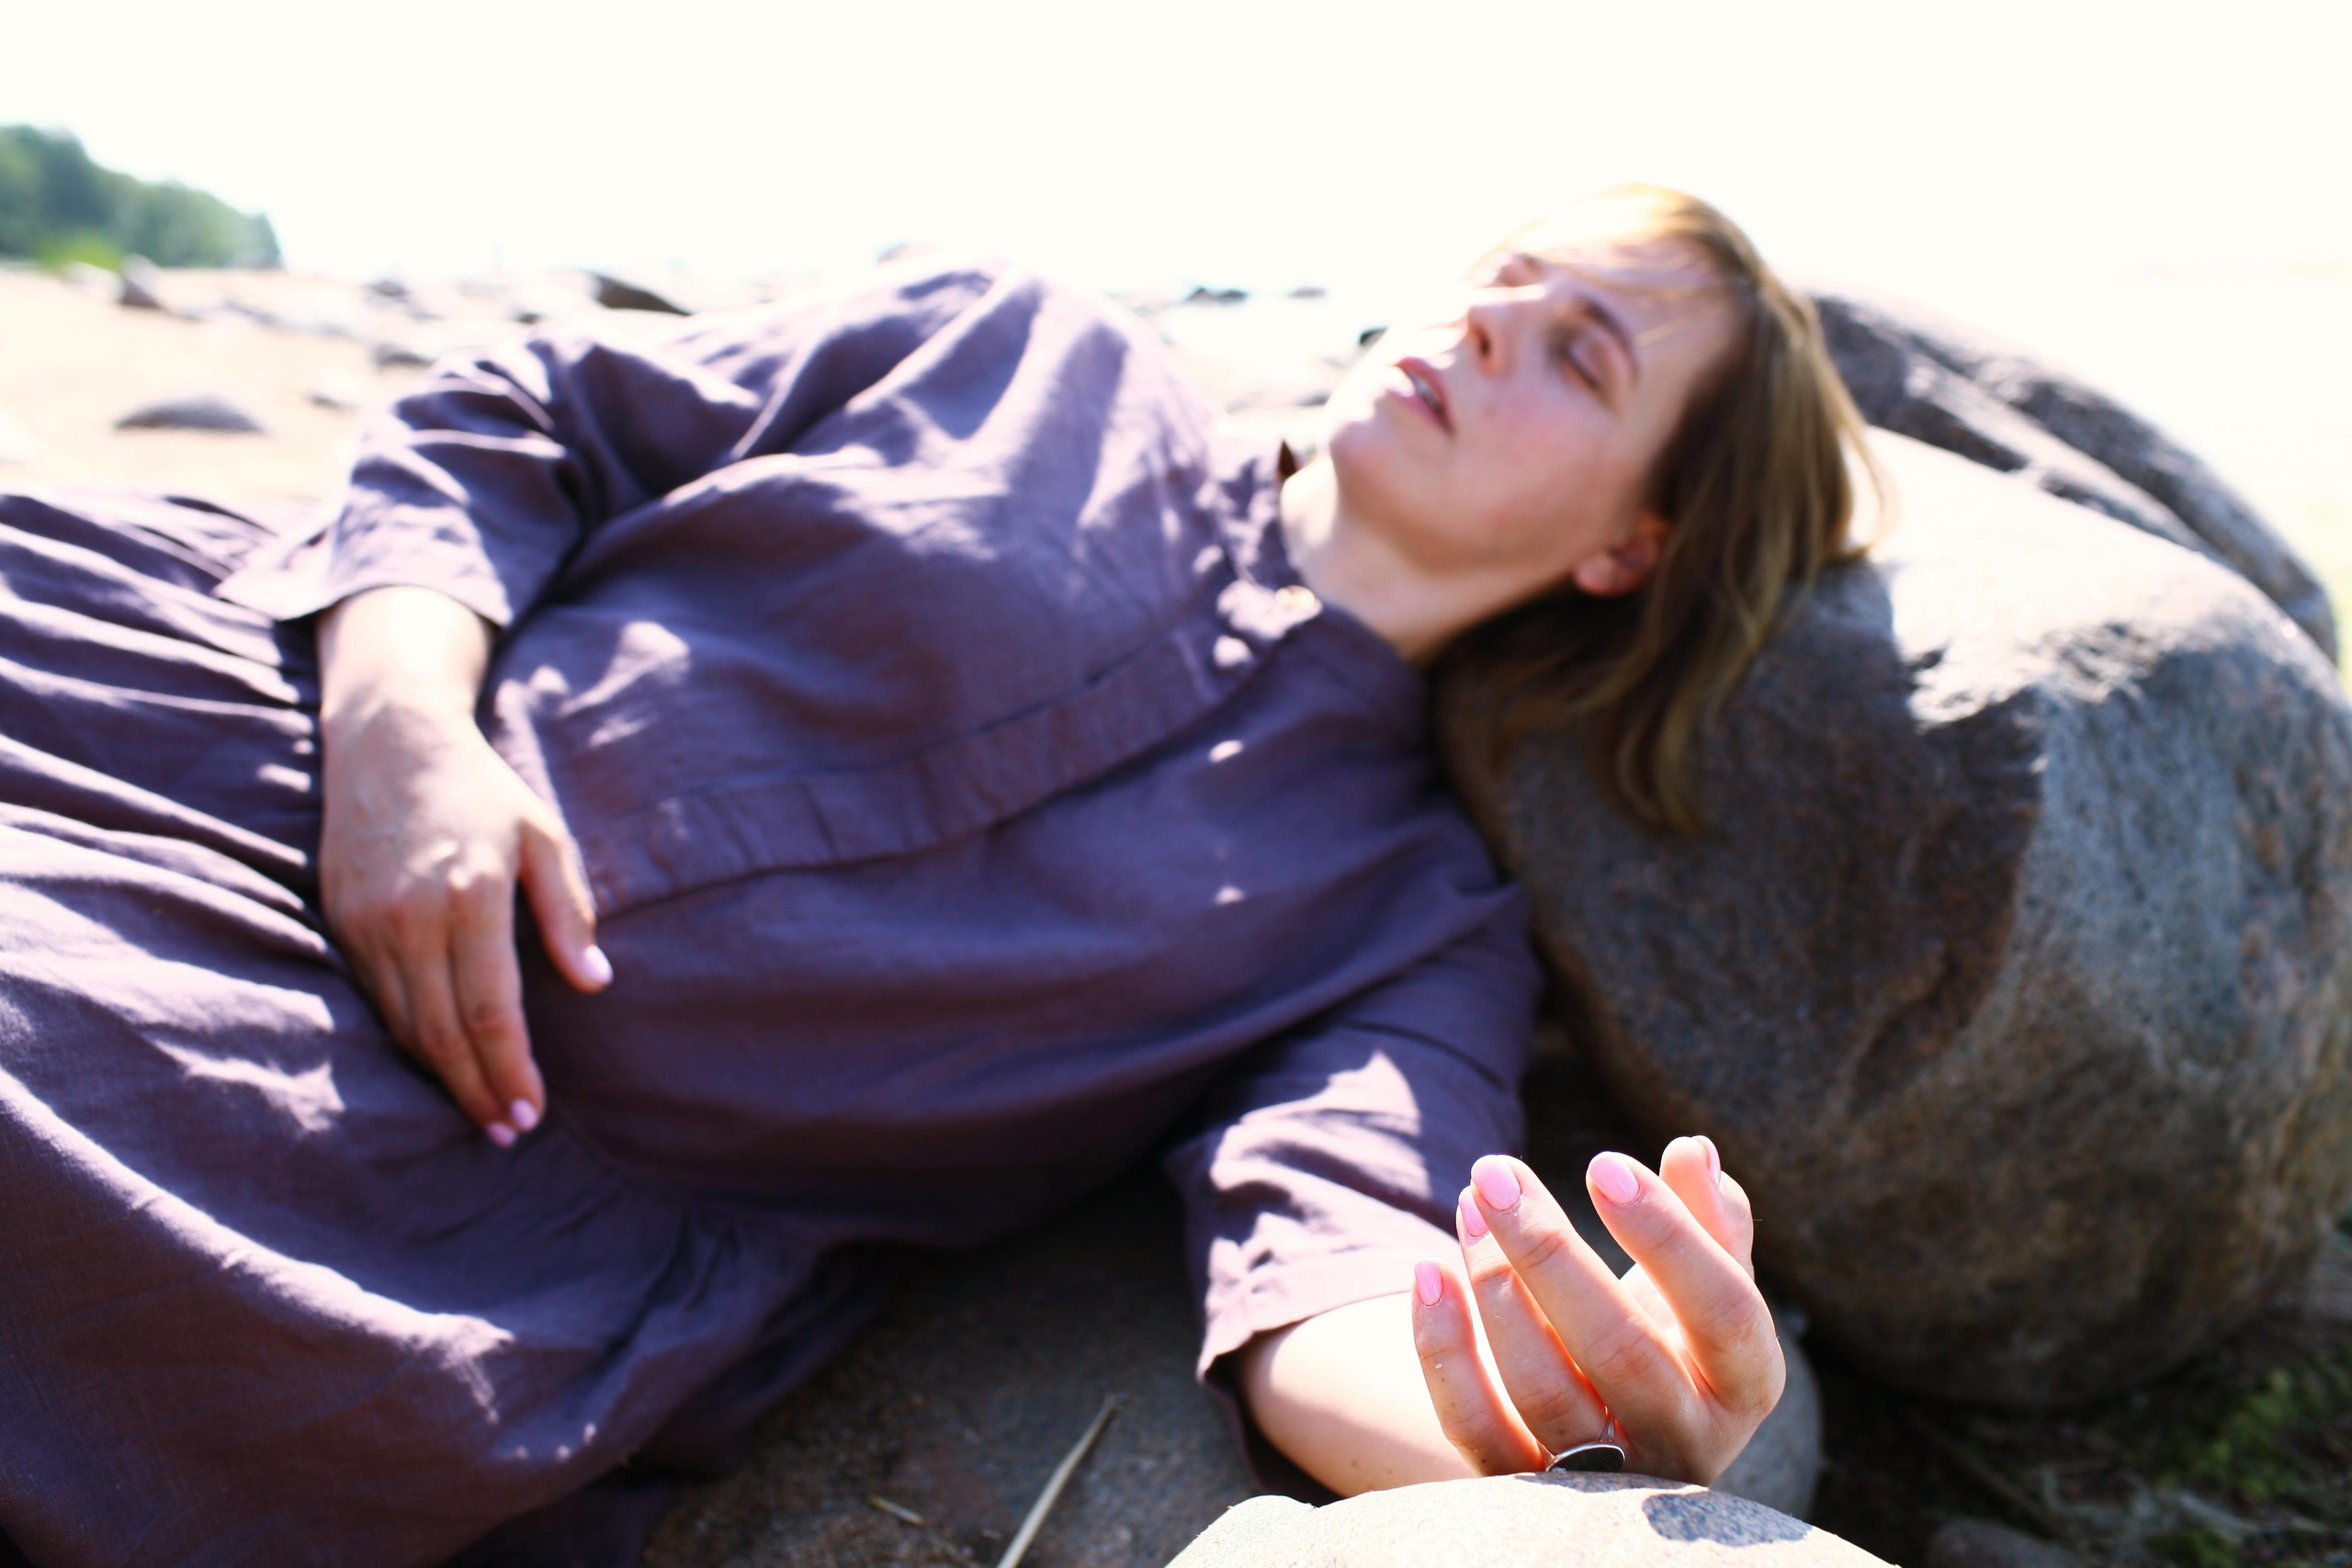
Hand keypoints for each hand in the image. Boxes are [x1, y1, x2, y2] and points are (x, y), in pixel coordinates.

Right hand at [319, 692, 609, 1144]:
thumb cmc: (482, 790)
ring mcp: (369, 922)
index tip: (532, 1112)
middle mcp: (411, 916)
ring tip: (480, 1112)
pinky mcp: (341, 922)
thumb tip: (595, 981)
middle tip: (508, 1133)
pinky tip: (438, 1063)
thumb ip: (569, 912)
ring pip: (404, 1024)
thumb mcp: (544, 837)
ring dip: (441, 1077)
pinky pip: (375, 1000)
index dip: (511, 1070)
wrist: (388, 742)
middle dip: (477, 1090)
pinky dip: (407, 1040)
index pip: (491, 1010)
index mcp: (471, 894)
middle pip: (444, 1032)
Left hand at [1411, 1137, 1782, 1483]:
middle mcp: (1683, 1443)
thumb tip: (1694, 1148)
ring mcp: (1604, 1480)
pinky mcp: (1524, 1488)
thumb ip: (1711, 1221)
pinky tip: (1427, 1273)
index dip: (1668, 1236)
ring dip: (1494, 1287)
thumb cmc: (1668, 1339)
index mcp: (1744, 1386)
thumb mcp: (1703, 1289)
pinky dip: (1444, 1351)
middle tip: (1496, 1172)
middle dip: (1550, 1252)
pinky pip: (1475, 1427)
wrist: (1612, 1441)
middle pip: (1620, 1351)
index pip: (1724, 1313)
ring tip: (1469, 1205)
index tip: (1602, 1163)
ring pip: (1542, 1389)